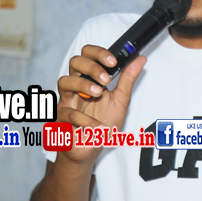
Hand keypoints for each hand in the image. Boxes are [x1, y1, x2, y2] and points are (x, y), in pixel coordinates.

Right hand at [55, 45, 145, 162]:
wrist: (91, 147)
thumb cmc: (102, 121)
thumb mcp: (120, 100)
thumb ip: (127, 79)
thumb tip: (139, 59)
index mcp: (89, 78)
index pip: (87, 54)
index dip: (98, 53)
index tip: (113, 61)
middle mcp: (76, 86)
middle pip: (75, 62)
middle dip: (91, 67)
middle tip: (106, 80)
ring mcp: (67, 101)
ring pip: (64, 82)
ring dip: (83, 85)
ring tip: (98, 93)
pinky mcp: (62, 119)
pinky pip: (70, 114)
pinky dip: (87, 120)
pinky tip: (100, 126)